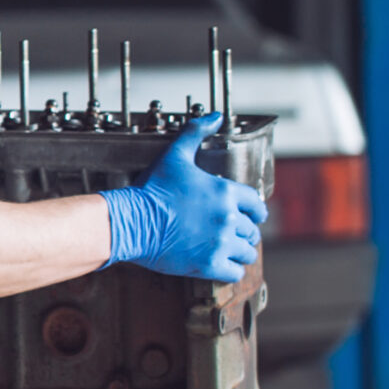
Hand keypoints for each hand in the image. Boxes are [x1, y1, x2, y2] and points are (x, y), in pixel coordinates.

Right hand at [101, 114, 267, 280]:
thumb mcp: (175, 156)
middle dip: (243, 233)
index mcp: (226, 193)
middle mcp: (228, 218)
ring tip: (227, 251)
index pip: (257, 205)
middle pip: (251, 231)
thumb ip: (196, 133)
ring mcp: (220, 242)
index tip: (251, 216)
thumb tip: (214, 116)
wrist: (132, 220)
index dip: (254, 211)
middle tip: (231, 234)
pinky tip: (220, 265)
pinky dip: (229, 270)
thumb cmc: (152, 190)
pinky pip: (235, 272)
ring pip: (246, 252)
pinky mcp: (209, 264)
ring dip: (238, 252)